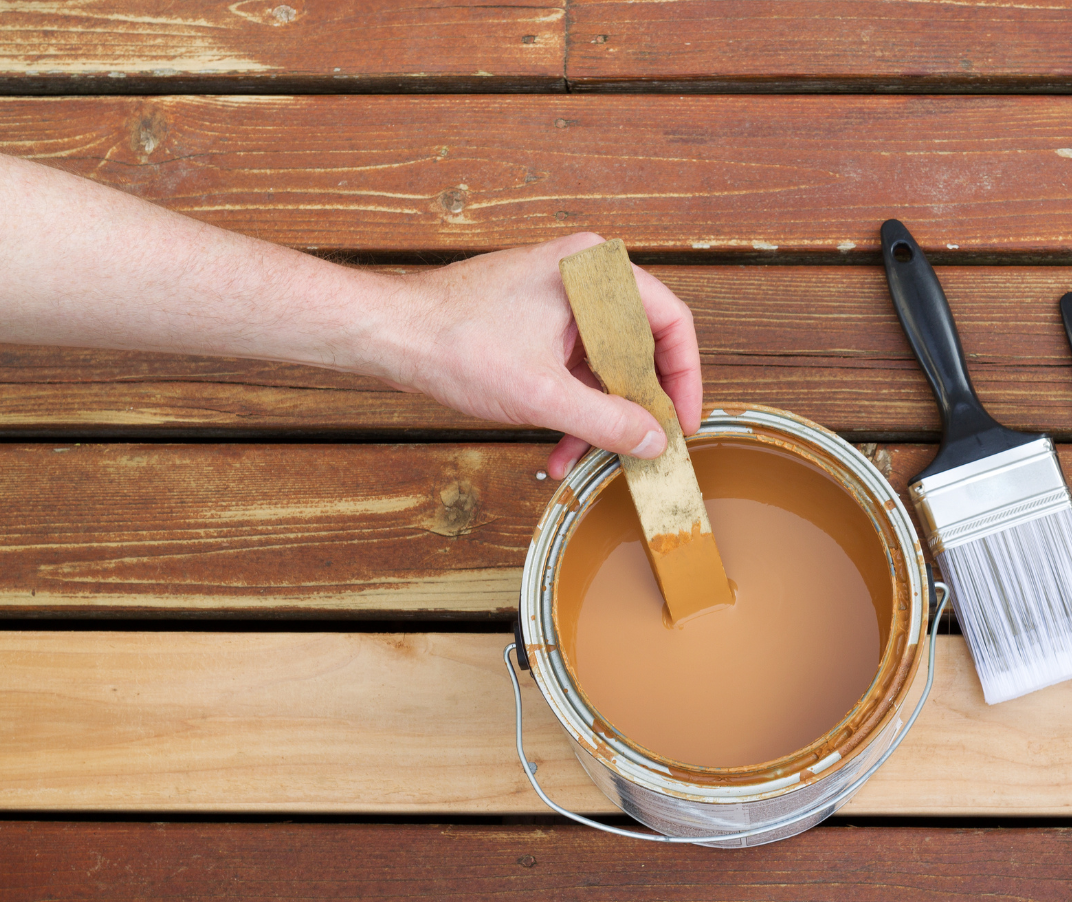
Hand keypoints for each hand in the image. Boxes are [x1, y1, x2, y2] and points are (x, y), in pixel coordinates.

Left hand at [365, 233, 702, 478]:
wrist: (387, 333)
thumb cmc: (452, 341)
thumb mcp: (541, 394)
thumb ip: (606, 420)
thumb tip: (654, 442)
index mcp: (594, 272)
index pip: (671, 322)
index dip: (684, 379)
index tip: (681, 424)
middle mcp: (582, 277)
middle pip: (640, 347)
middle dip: (635, 407)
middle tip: (641, 448)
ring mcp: (559, 298)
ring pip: (604, 364)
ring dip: (599, 416)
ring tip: (586, 460)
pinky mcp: (537, 321)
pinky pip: (574, 367)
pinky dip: (572, 407)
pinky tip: (559, 447)